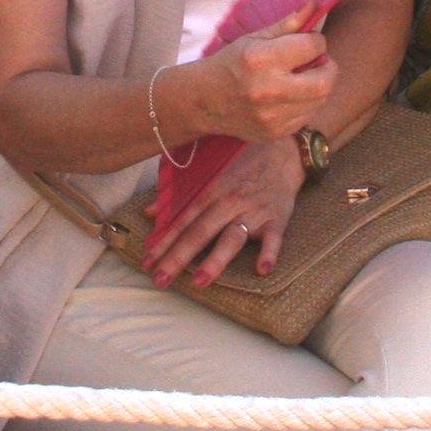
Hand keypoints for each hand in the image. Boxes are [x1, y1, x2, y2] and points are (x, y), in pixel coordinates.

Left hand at [148, 135, 298, 287]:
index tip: (147, 262)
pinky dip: (269, 253)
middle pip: (200, 233)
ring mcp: (254, 211)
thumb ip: (178, 194)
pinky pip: (274, 238)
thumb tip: (148, 212)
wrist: (284, 148)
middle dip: (178, 257)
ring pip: (232, 238)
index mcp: (210, 191)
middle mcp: (229, 202)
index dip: (163, 242)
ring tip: (199, 282)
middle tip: (160, 280)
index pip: (182, 221)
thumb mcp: (208, 171)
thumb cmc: (242, 161)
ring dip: (215, 260)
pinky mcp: (277, 218)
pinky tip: (261, 270)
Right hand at [182, 23, 334, 144]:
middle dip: (328, 67)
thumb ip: (287, 24)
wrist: (203, 101)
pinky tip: (290, 96)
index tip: (310, 41)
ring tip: (302, 78)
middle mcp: (268, 90)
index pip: (312, 47)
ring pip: (320, 100)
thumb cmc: (229, 64)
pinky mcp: (275, 133)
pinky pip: (307, 116)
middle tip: (317, 61)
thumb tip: (314, 5)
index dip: (316, 41)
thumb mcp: (253, 38)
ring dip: (318, 86)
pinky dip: (306, 103)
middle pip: (325, 81)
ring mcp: (272, 116)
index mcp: (262, 59)